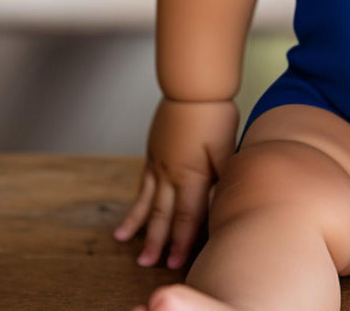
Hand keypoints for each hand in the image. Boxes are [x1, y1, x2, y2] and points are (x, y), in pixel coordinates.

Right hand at [112, 97, 238, 268]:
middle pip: (162, 214)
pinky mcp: (153, 153)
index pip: (187, 216)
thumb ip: (220, 178)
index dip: (182, 241)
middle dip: (156, 241)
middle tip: (147, 262)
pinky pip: (142, 183)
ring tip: (124, 242)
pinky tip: (130, 211)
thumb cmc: (214, 115)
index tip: (176, 261)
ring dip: (138, 225)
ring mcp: (158, 163)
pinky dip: (136, 201)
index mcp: (191, 175)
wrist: (193, 88)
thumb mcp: (225, 149)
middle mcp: (171, 173)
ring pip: (146, 201)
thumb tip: (217, 203)